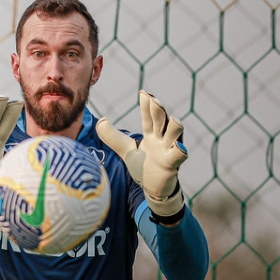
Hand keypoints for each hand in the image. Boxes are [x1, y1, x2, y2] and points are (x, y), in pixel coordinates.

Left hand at [96, 90, 186, 217]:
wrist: (154, 187)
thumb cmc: (144, 164)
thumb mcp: (126, 149)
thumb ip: (112, 136)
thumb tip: (100, 120)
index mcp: (151, 133)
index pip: (149, 115)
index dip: (147, 104)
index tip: (143, 92)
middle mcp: (162, 138)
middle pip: (162, 119)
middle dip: (158, 109)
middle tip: (153, 100)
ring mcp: (169, 149)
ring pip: (176, 132)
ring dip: (174, 126)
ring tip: (173, 119)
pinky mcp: (173, 164)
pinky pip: (179, 155)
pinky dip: (180, 150)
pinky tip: (178, 146)